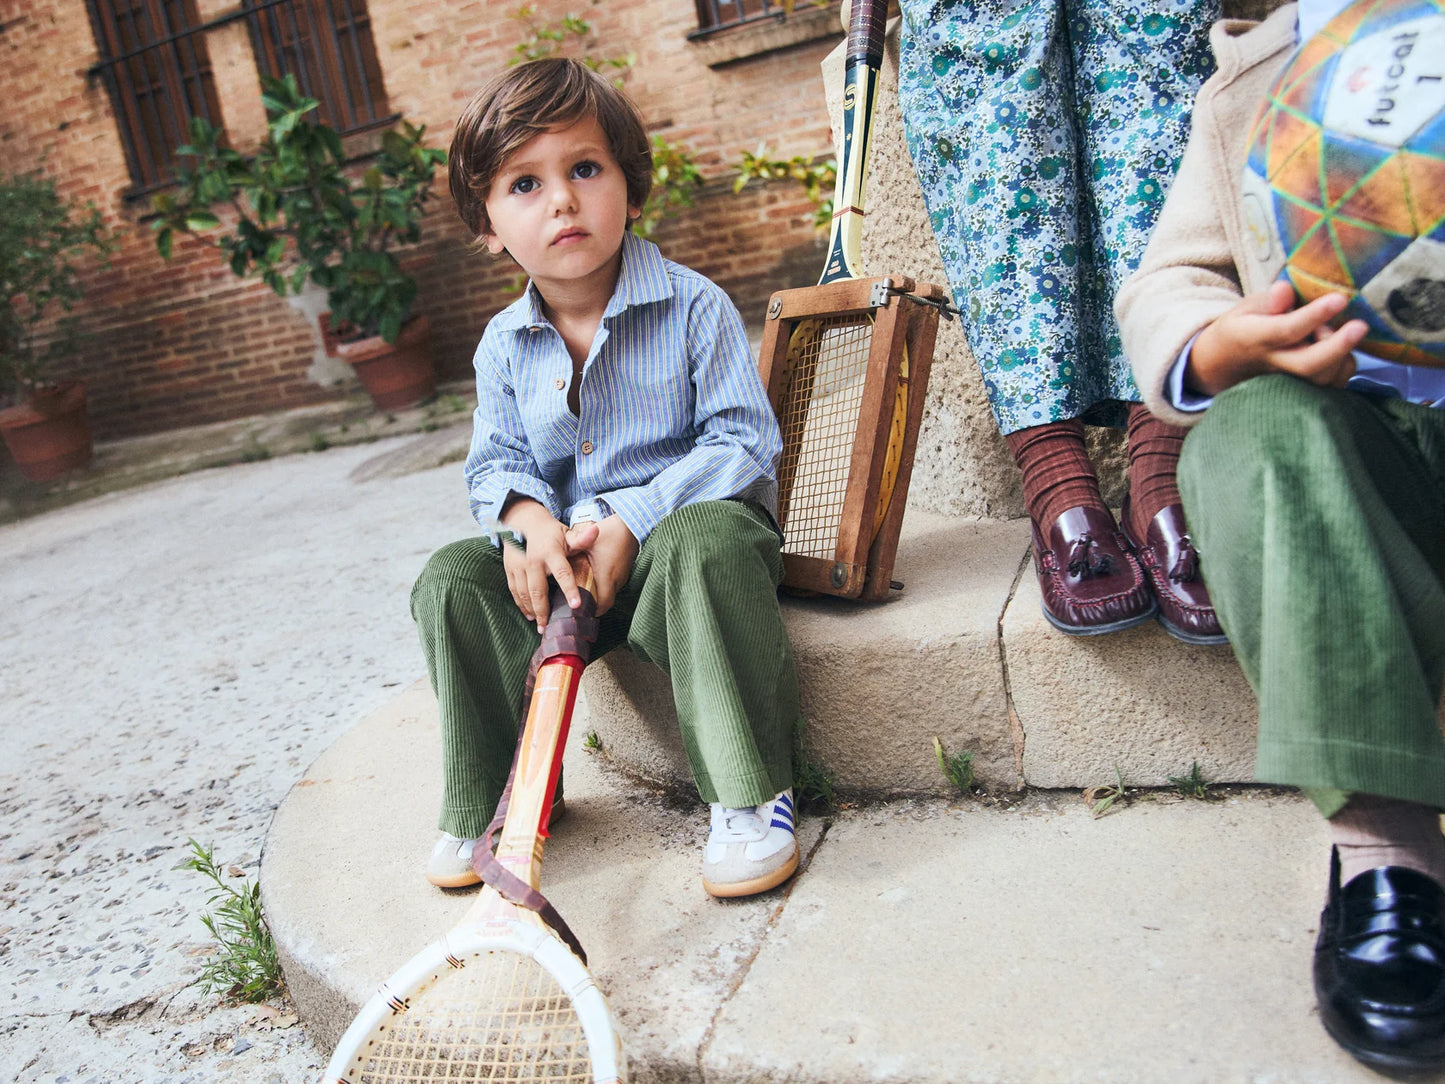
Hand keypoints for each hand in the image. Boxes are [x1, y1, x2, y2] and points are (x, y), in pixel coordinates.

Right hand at [499, 499, 598, 631]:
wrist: (523, 521)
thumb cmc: (550, 532)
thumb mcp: (566, 533)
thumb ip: (581, 538)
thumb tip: (596, 531)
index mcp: (551, 552)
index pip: (563, 573)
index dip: (570, 590)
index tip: (577, 605)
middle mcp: (533, 560)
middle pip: (538, 590)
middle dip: (543, 611)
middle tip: (548, 627)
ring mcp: (519, 565)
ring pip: (524, 593)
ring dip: (531, 611)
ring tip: (540, 625)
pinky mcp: (510, 569)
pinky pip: (514, 590)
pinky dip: (521, 604)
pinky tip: (528, 614)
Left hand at [582, 515, 638, 615]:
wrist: (629, 524)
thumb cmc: (608, 532)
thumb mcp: (586, 542)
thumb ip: (572, 553)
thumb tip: (555, 562)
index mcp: (606, 576)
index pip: (601, 605)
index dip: (591, 612)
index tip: (579, 614)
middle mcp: (616, 580)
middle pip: (606, 604)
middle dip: (594, 608)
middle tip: (579, 608)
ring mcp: (623, 576)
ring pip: (611, 595)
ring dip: (600, 598)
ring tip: (585, 596)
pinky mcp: (625, 572)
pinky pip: (614, 586)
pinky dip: (605, 588)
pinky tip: (595, 582)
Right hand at [1188, 281, 1367, 396]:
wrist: (1223, 365)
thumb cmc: (1241, 329)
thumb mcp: (1244, 308)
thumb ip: (1268, 300)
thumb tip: (1286, 289)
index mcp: (1256, 338)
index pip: (1287, 330)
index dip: (1315, 315)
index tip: (1340, 298)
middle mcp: (1274, 364)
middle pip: (1308, 364)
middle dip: (1338, 346)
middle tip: (1360, 325)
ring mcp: (1290, 381)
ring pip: (1324, 377)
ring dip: (1342, 353)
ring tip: (1342, 329)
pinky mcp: (1303, 390)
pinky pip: (1332, 384)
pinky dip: (1344, 365)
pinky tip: (1341, 347)